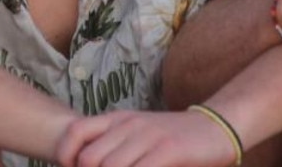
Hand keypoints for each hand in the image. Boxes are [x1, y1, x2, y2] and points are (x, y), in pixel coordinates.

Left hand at [56, 109, 237, 166]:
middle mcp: (129, 125)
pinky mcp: (168, 150)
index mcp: (117, 119)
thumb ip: (113, 147)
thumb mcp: (136, 135)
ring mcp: (148, 136)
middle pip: (90, 159)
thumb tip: (83, 163)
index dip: (66, 157)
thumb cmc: (170, 138)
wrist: (214, 128)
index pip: (75, 132)